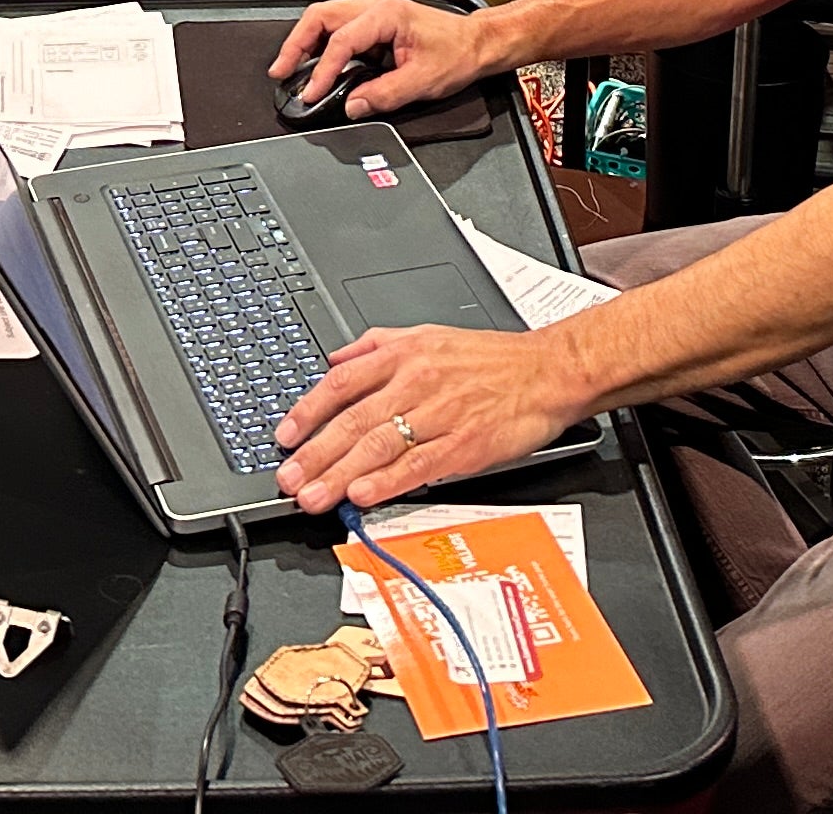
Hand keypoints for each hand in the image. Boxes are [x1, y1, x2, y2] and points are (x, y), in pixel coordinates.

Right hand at [268, 0, 489, 120]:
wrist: (476, 43)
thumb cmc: (457, 53)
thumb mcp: (422, 81)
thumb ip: (384, 95)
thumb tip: (352, 106)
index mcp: (386, 15)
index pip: (341, 41)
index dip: (323, 70)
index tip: (312, 93)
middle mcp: (374, 6)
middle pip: (320, 16)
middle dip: (296, 44)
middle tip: (281, 71)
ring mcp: (372, 11)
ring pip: (324, 18)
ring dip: (304, 42)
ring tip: (290, 68)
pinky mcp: (372, 22)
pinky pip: (336, 27)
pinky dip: (319, 44)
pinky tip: (314, 63)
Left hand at [276, 322, 588, 515]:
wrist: (548, 371)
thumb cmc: (491, 359)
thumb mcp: (428, 334)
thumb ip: (377, 345)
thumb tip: (335, 358)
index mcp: (405, 355)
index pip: (342, 383)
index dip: (308, 412)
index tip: (284, 437)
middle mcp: (418, 382)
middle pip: (354, 421)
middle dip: (315, 454)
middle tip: (288, 479)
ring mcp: (441, 414)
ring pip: (380, 446)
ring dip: (340, 474)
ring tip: (313, 497)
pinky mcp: (466, 444)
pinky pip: (420, 465)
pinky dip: (388, 481)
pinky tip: (363, 495)